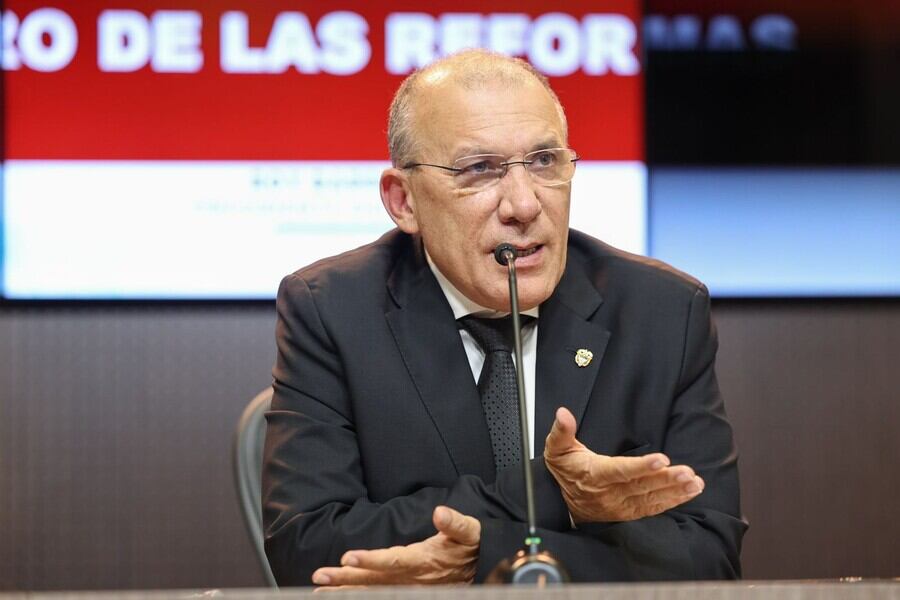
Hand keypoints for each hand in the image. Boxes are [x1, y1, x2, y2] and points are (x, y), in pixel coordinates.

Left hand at [311, 505, 479, 586]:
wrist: (481, 567)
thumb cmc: (471, 546)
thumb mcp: (470, 531)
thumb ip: (455, 523)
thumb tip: (440, 512)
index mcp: (425, 560)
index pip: (393, 561)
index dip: (371, 560)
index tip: (349, 558)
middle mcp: (413, 577)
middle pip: (375, 580)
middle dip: (346, 580)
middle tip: (319, 578)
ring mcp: (409, 587)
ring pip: (373, 591)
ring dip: (346, 590)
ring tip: (320, 590)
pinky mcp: (408, 591)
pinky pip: (380, 596)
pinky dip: (360, 595)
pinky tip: (341, 595)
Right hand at [544, 407, 703, 522]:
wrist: (563, 504)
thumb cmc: (565, 470)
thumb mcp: (556, 449)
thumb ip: (561, 431)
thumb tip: (563, 414)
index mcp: (594, 474)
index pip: (620, 471)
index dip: (641, 466)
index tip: (661, 460)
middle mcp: (609, 492)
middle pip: (641, 486)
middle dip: (666, 479)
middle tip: (687, 472)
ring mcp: (620, 504)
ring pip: (651, 498)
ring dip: (674, 491)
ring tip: (694, 482)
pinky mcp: (629, 511)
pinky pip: (653, 508)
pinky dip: (673, 501)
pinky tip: (689, 492)